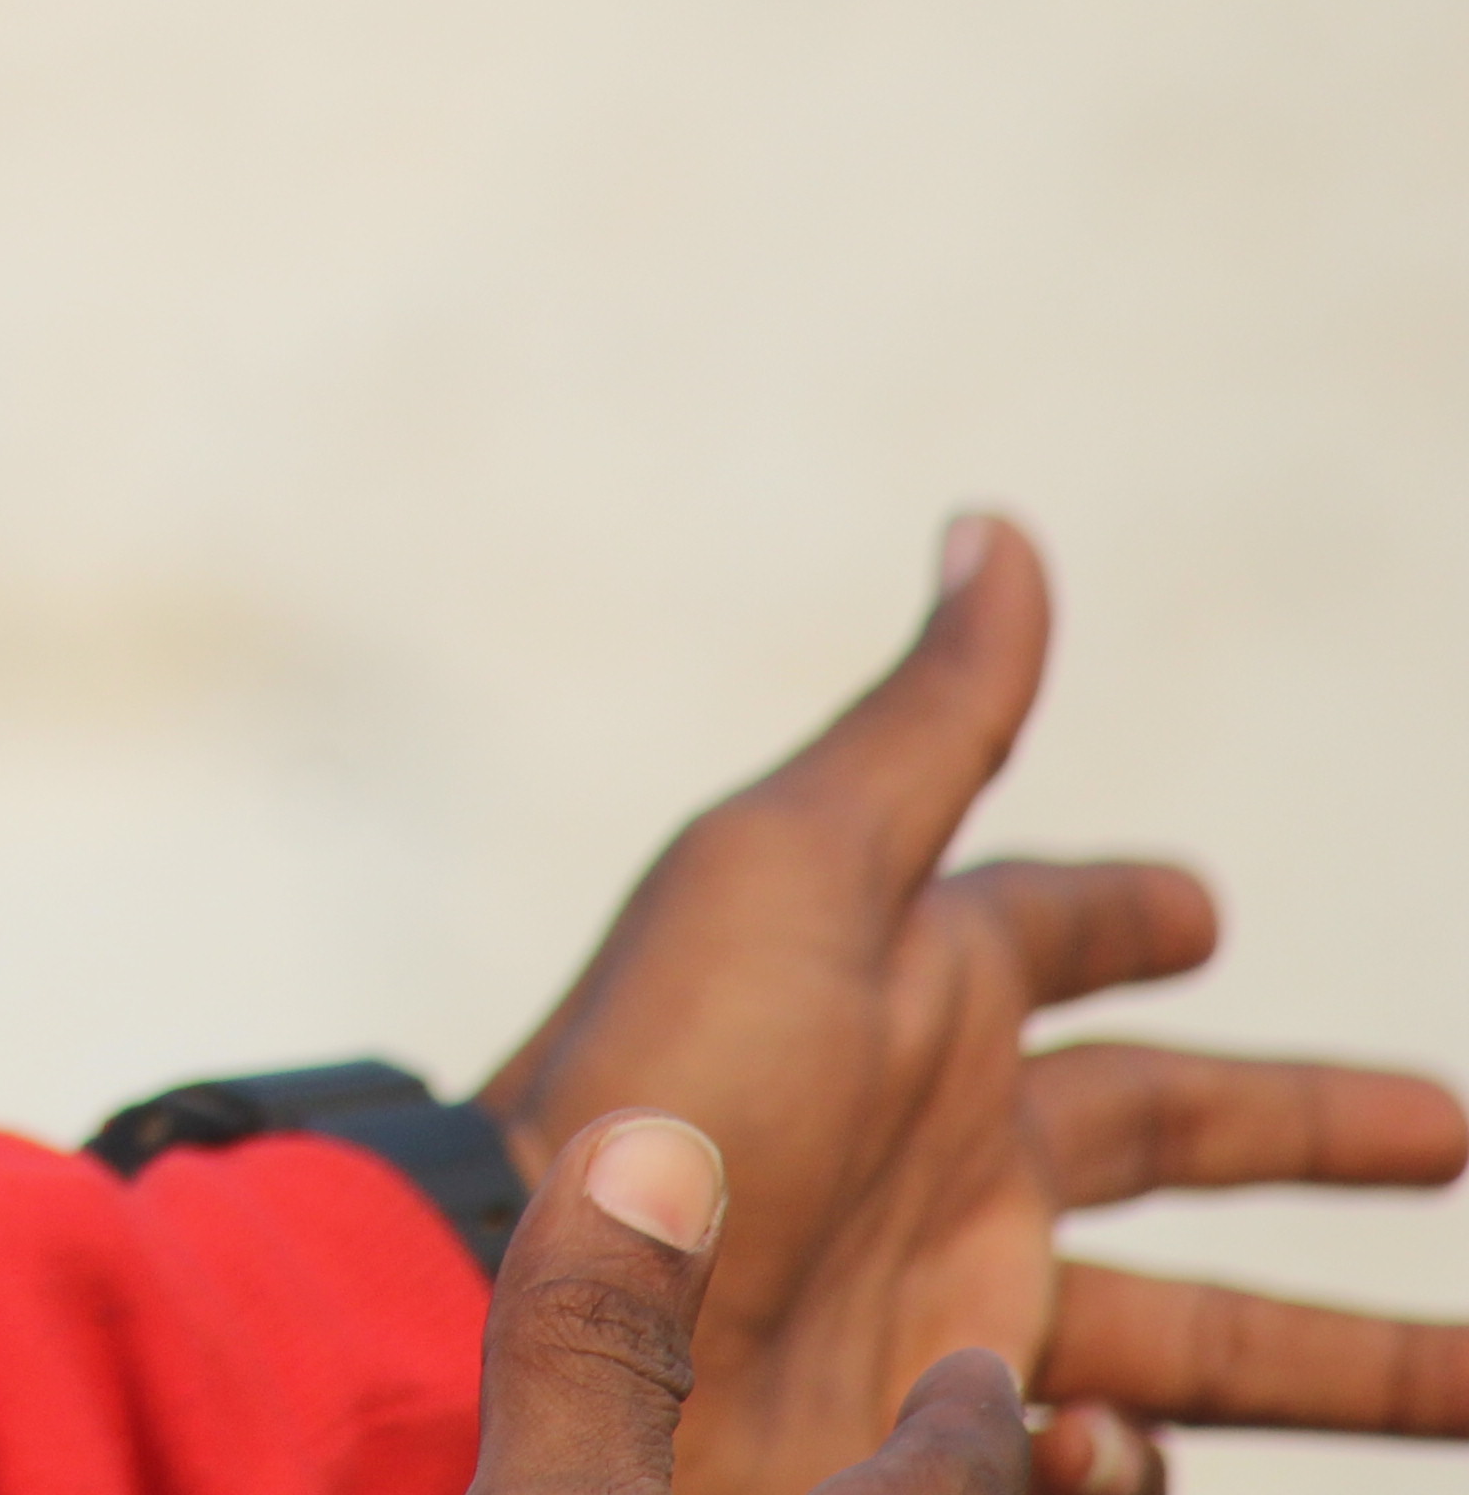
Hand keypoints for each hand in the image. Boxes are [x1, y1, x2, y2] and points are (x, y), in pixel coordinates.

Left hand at [483, 518, 1468, 1494]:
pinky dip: (1131, 1457)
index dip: (1130, 915)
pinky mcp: (938, 1439)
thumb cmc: (671, 1070)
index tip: (1202, 909)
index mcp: (922, 996)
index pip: (1059, 937)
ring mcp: (951, 1302)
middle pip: (1176, 1135)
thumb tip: (999, 525)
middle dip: (1311, 1135)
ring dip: (1344, 1355)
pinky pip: (1090, 1454)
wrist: (550, 1301)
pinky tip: (1118, 1438)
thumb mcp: (799, 868)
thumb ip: (930, 724)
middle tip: (1454, 1132)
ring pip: (1196, 1337)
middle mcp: (949, 1146)